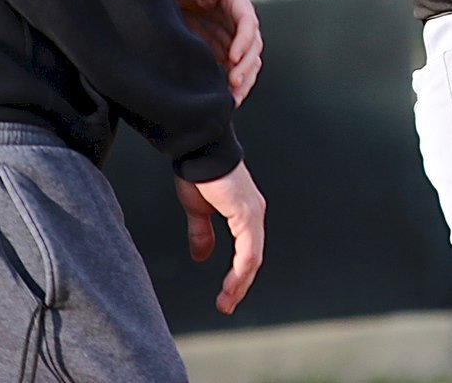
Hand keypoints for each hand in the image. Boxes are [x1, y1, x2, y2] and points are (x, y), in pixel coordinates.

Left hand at [160, 0, 261, 104]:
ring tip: (234, 99)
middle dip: (246, 65)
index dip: (244, 39)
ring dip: (245, 79)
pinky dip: (236, 85)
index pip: (247, 20)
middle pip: (253, 44)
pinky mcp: (221, 49)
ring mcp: (230, 35)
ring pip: (248, 60)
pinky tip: (229, 101)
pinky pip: (235, 69)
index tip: (233, 57)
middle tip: (233, 83)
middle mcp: (237, 18)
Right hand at [174, 162, 265, 314]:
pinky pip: (248, 253)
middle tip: (226, 305)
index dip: (237, 274)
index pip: (247, 249)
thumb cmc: (199, 169)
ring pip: (252, 259)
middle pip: (252, 258)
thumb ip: (202, 232)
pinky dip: (240, 274)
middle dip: (240, 285)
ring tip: (226, 302)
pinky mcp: (247, 215)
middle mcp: (254, 212)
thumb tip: (201, 255)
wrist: (199, 147)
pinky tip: (231, 287)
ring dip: (240, 285)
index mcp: (244, 210)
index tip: (225, 295)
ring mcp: (253, 214)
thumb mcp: (198, 208)